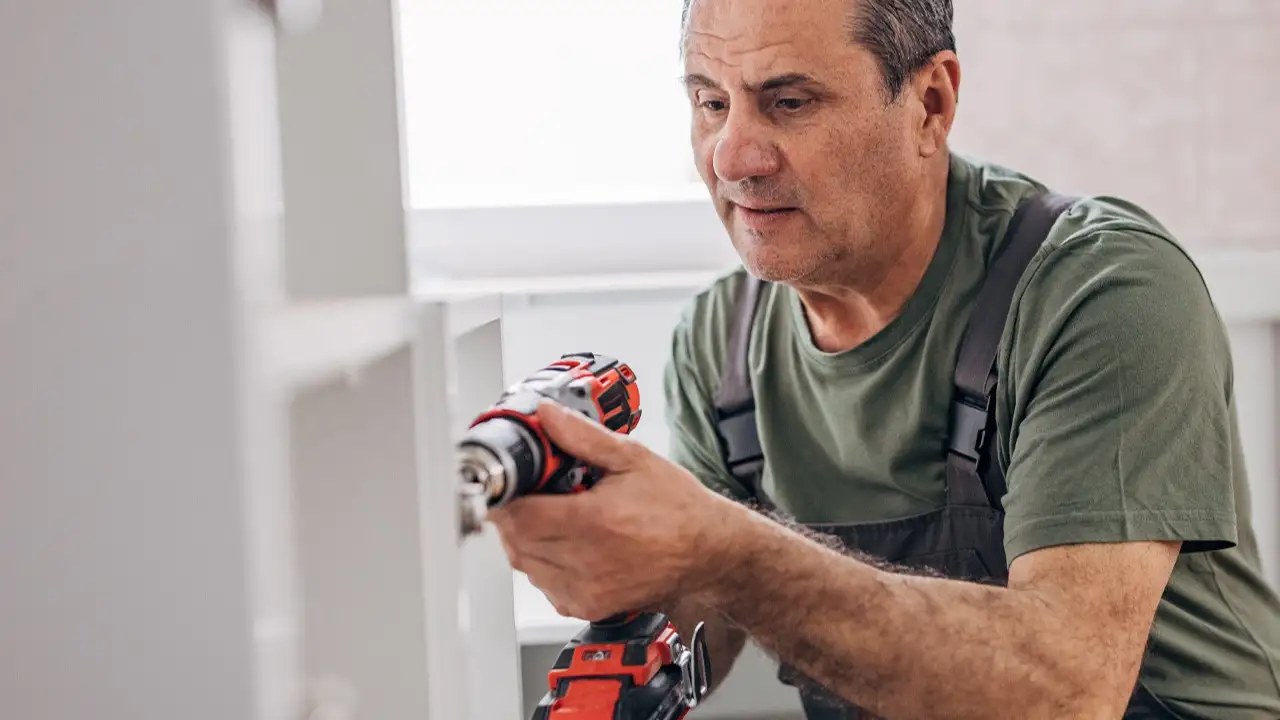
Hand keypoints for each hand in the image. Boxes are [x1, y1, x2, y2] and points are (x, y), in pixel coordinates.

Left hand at [487, 399, 736, 621]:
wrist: (709, 550)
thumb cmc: (677, 507)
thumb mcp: (633, 458)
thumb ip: (583, 436)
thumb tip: (547, 416)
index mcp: (595, 521)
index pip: (521, 516)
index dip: (507, 498)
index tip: (511, 484)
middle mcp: (588, 561)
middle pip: (517, 543)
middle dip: (514, 517)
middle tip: (528, 497)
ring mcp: (587, 589)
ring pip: (526, 567)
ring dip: (526, 542)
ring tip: (551, 519)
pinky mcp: (590, 606)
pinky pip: (546, 587)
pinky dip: (544, 566)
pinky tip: (566, 546)